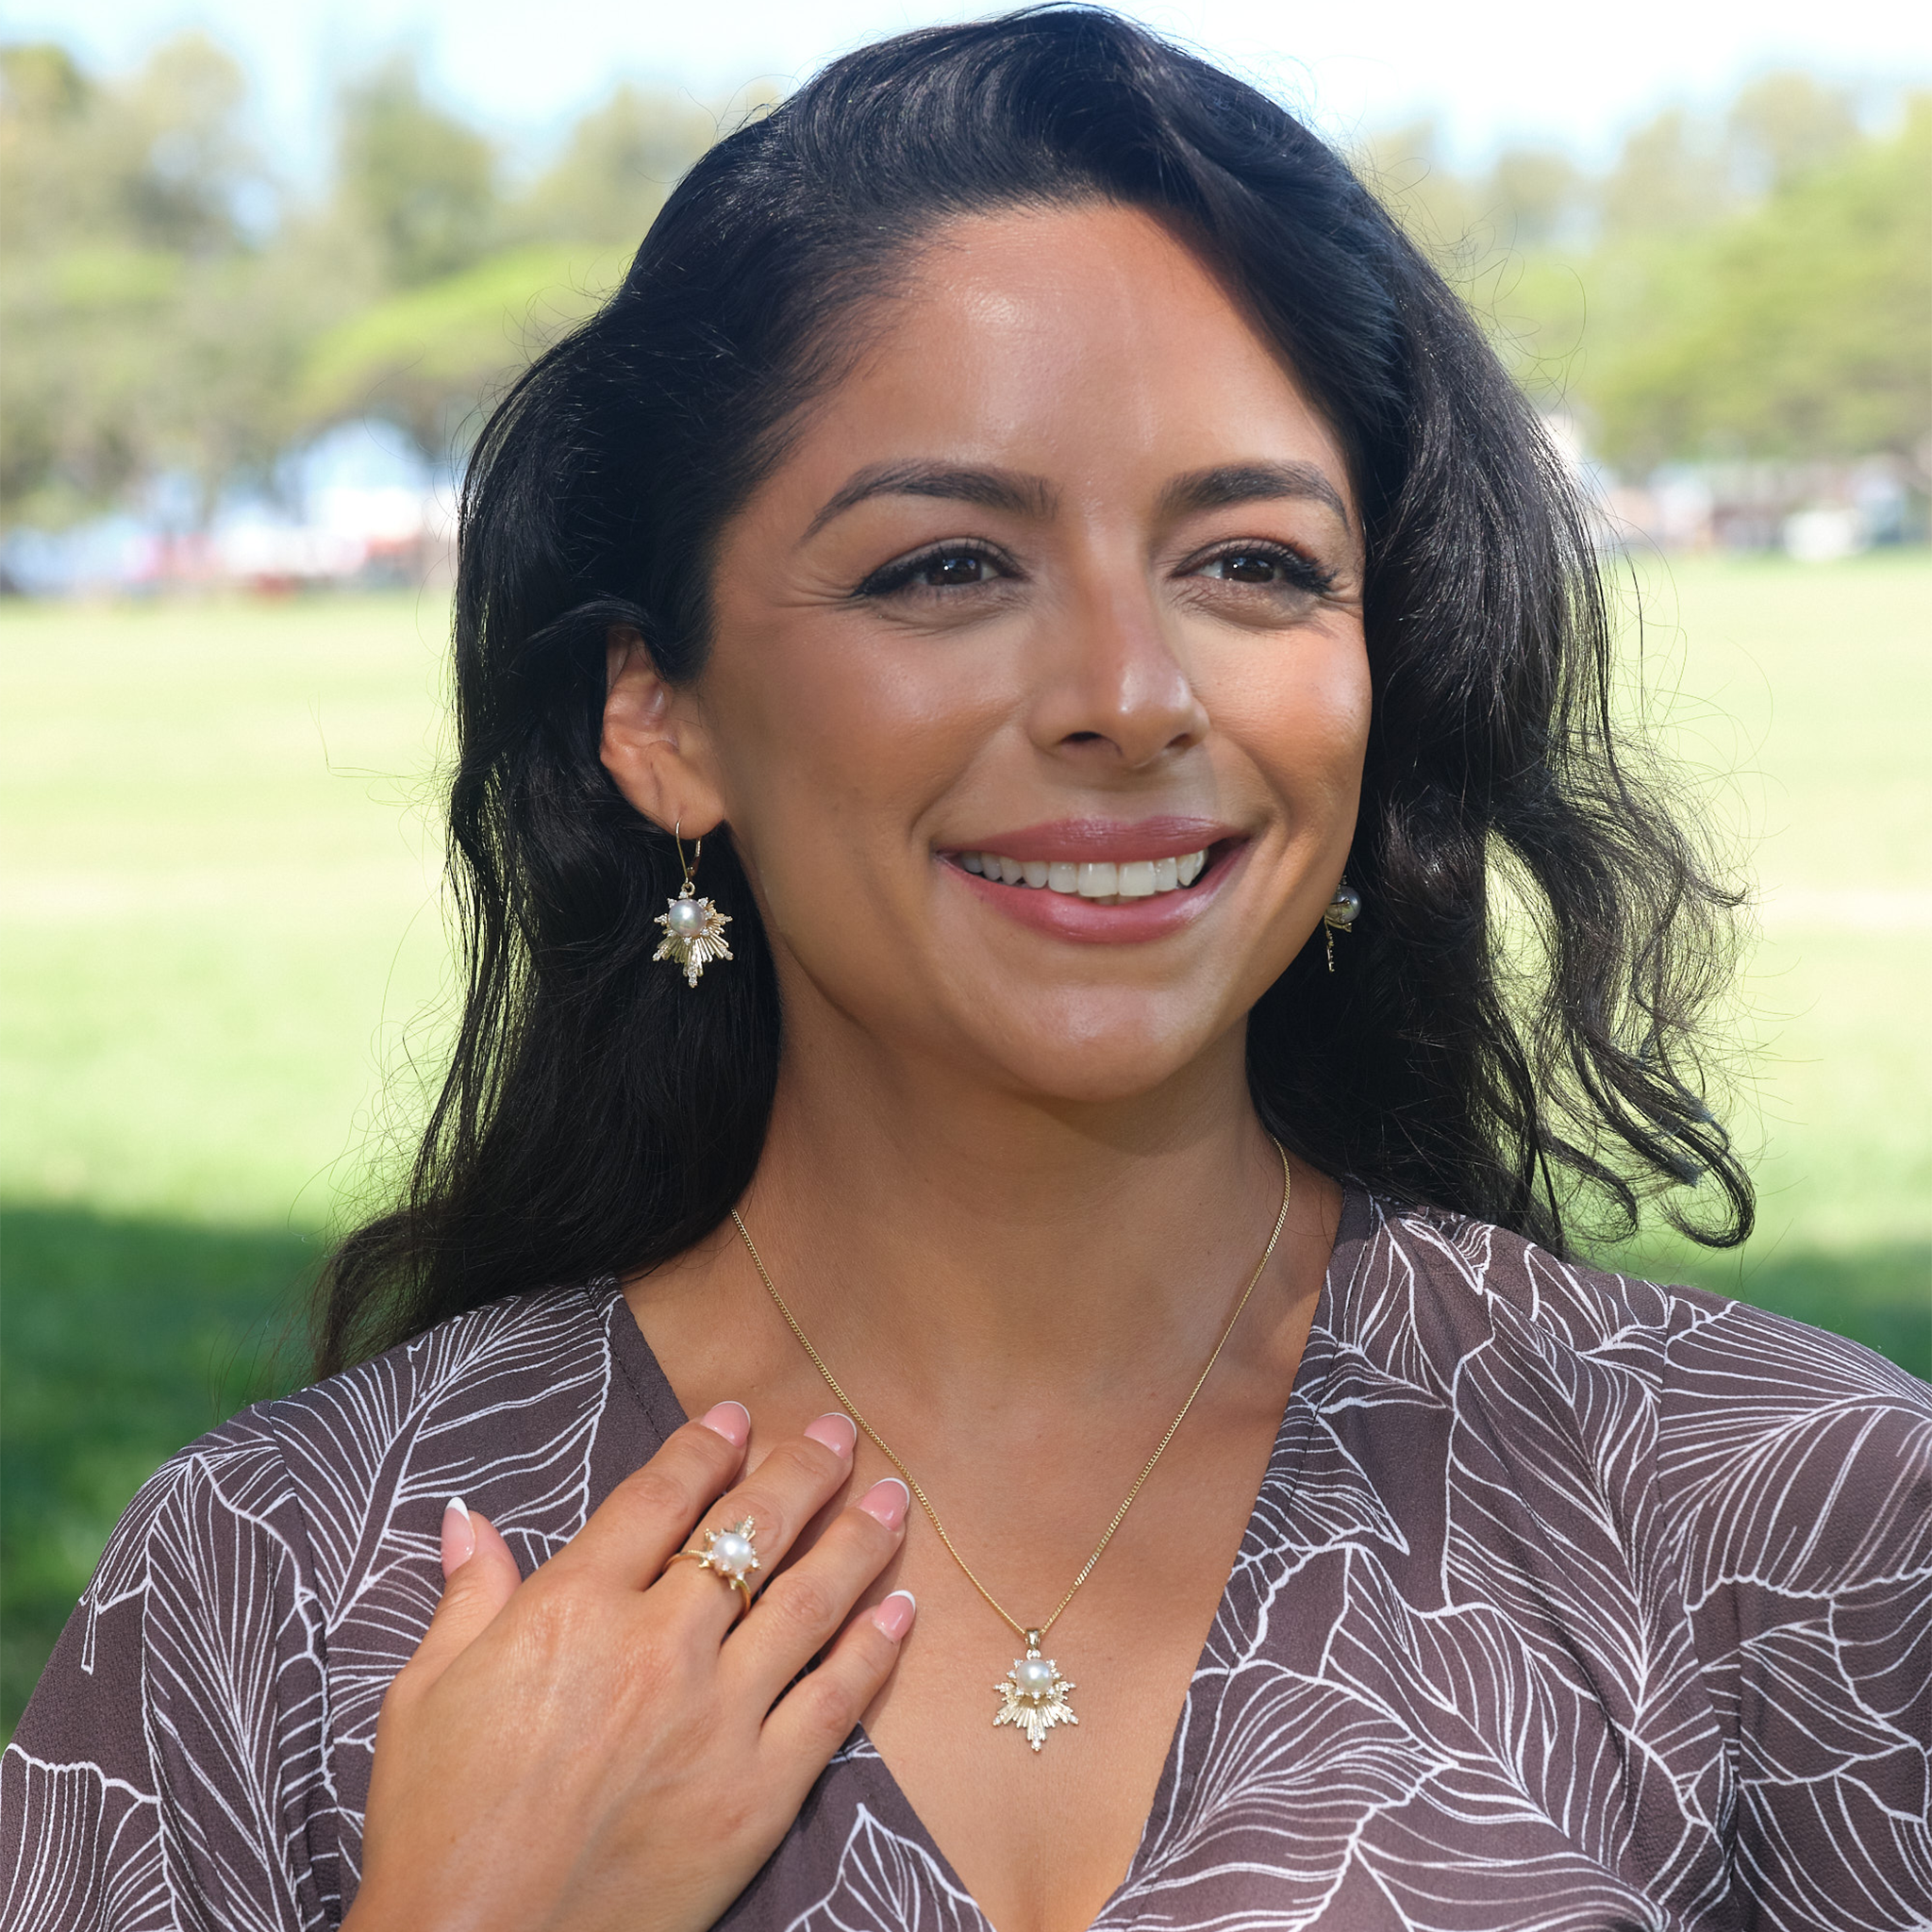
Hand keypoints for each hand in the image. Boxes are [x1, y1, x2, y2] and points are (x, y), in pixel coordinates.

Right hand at [344, 1402, 915, 1931]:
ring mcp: (718, 1718)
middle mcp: (658, 1646)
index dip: (706, 1447)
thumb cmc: (436, 1827)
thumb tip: (468, 1518)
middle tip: (839, 1431)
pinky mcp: (758, 1793)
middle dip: (802, 1470)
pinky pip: (834, 1702)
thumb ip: (467, 1597)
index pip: (661, 1498)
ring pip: (808, 1601)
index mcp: (574, 1608)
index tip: (739, 1415)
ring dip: (857, 1539)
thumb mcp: (424, 1695)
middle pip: (751, 1530)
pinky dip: (874, 1649)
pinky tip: (901, 1609)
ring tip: (890, 1497)